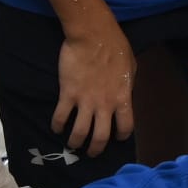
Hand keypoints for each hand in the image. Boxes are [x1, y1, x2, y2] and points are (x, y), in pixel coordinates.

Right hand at [55, 17, 135, 155]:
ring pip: (79, 132)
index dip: (121, 136)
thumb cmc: (115, 47)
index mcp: (123, 98)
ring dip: (75, 142)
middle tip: (92, 152)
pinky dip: (57, 125)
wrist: (93, 35)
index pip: (125, 127)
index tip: (117, 137)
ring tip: (72, 144)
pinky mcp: (67, 94)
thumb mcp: (130, 68)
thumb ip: (126, 87)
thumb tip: (123, 97)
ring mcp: (85, 101)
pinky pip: (61, 116)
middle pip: (100, 137)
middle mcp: (104, 105)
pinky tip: (56, 127)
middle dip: (96, 149)